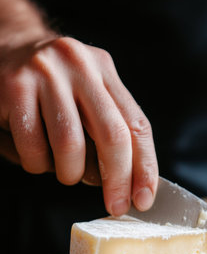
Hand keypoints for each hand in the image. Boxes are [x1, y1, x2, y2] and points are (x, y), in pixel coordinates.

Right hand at [0, 37, 158, 214]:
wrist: (5, 47)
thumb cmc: (51, 84)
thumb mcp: (87, 92)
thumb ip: (108, 127)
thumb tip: (126, 182)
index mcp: (103, 69)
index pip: (137, 125)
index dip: (145, 167)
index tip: (143, 198)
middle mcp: (79, 67)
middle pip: (112, 136)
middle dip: (117, 180)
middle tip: (115, 206)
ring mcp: (45, 74)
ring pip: (70, 147)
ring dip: (69, 173)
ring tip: (64, 171)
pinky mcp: (14, 88)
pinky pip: (33, 148)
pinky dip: (37, 164)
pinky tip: (36, 156)